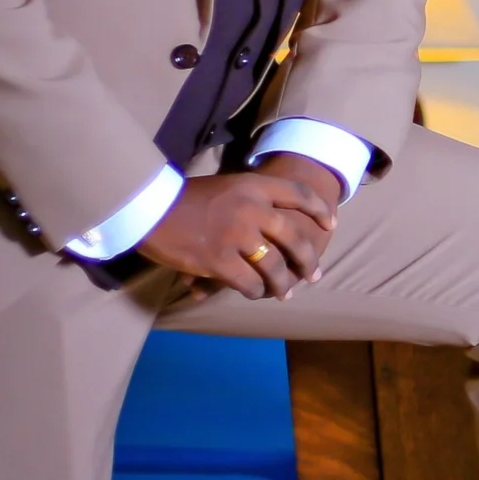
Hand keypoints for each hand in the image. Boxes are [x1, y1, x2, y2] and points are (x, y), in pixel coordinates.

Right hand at [138, 161, 337, 298]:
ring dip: (282, 284)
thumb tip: (272, 221)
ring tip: (284, 293)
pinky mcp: (220, 260)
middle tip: (314, 274)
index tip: (331, 224)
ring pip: (275, 267)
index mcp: (253, 185)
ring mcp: (237, 235)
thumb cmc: (181, 197)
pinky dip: (255, 291)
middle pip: (295, 237)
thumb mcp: (223, 187)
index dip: (319, 210)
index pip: (299, 193)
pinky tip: (253, 293)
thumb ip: (249, 200)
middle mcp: (252, 209)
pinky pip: (249, 283)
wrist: (147, 206)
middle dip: (308, 259)